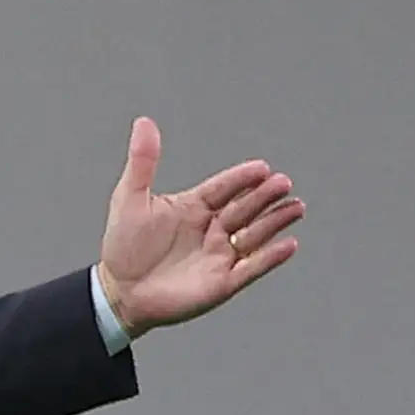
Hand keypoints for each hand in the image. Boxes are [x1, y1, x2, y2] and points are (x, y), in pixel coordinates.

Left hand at [95, 117, 303, 337]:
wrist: (119, 293)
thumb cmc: (123, 247)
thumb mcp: (130, 199)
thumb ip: (142, 162)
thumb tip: (143, 122)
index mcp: (195, 206)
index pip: (224, 188)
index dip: (242, 178)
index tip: (261, 168)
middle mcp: (213, 228)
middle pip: (245, 208)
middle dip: (264, 196)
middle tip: (282, 183)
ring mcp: (220, 255)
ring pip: (255, 235)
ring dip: (275, 221)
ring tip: (295, 208)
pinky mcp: (222, 283)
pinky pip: (252, 268)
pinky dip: (270, 258)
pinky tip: (288, 245)